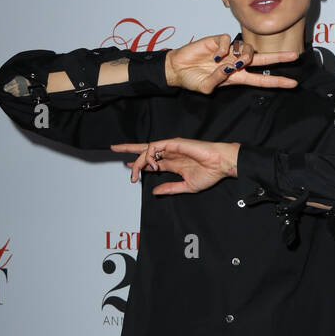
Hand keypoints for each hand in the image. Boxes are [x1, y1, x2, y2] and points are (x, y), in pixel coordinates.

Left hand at [111, 138, 239, 193]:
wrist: (220, 165)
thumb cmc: (209, 174)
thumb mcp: (186, 187)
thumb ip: (170, 188)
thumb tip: (155, 192)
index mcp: (173, 164)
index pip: (151, 162)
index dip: (139, 164)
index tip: (129, 167)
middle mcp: (170, 154)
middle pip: (145, 150)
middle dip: (129, 149)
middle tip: (114, 148)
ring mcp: (171, 148)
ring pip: (147, 149)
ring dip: (138, 160)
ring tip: (133, 172)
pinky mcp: (174, 143)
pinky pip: (155, 146)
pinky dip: (149, 154)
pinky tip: (150, 164)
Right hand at [165, 34, 298, 92]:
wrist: (177, 68)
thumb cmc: (192, 79)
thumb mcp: (205, 88)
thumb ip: (217, 81)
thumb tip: (228, 68)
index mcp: (236, 77)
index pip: (261, 79)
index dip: (277, 81)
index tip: (293, 83)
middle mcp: (236, 63)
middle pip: (262, 59)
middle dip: (279, 58)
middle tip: (295, 55)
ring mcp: (228, 51)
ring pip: (247, 48)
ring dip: (244, 54)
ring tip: (231, 61)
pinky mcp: (217, 40)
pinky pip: (227, 40)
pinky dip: (223, 47)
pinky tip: (214, 54)